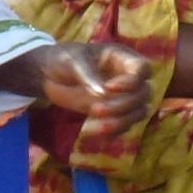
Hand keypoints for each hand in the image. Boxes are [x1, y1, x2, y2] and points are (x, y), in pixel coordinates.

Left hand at [32, 43, 154, 135]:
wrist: (48, 75)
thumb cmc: (62, 59)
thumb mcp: (72, 61)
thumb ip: (88, 75)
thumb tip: (103, 94)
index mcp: (121, 57)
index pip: (143, 69)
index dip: (132, 81)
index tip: (108, 88)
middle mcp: (128, 77)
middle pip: (144, 93)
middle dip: (123, 105)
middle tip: (95, 110)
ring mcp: (123, 96)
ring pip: (139, 112)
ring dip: (122, 121)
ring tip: (97, 127)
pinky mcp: (114, 112)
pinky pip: (125, 125)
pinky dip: (114, 132)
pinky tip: (97, 135)